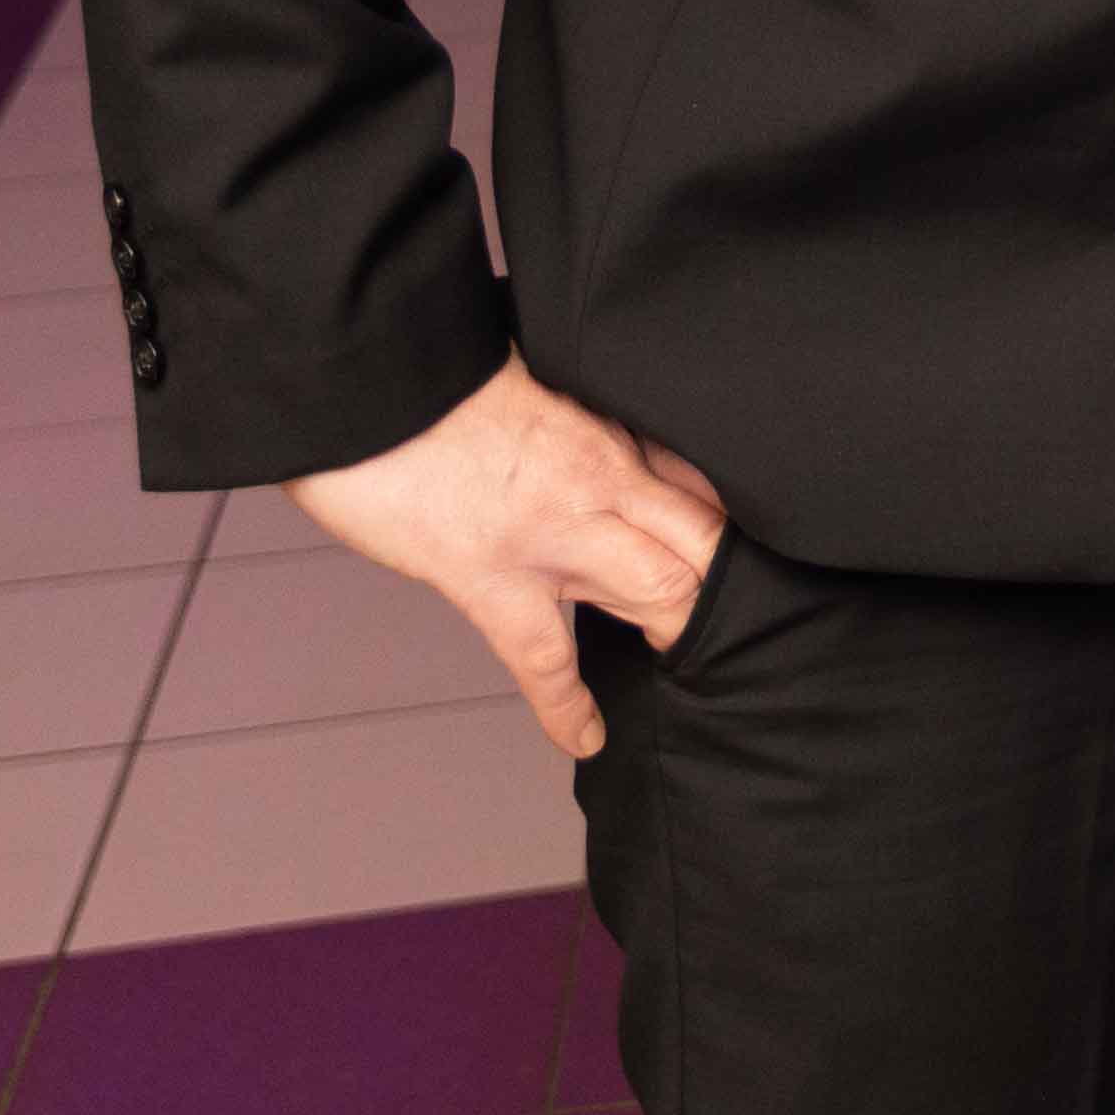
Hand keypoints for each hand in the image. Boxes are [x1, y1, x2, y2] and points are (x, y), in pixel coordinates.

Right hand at [287, 353, 730, 760]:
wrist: (369, 381)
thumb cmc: (439, 376)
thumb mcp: (537, 382)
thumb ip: (584, 422)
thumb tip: (601, 445)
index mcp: (609, 433)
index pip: (699, 486)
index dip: (727, 526)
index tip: (745, 554)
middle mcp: (596, 484)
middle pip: (695, 544)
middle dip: (720, 589)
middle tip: (731, 624)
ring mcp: (550, 536)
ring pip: (652, 590)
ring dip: (676, 628)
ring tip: (688, 665)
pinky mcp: (489, 578)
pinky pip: (544, 658)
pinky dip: (567, 706)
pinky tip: (588, 738)